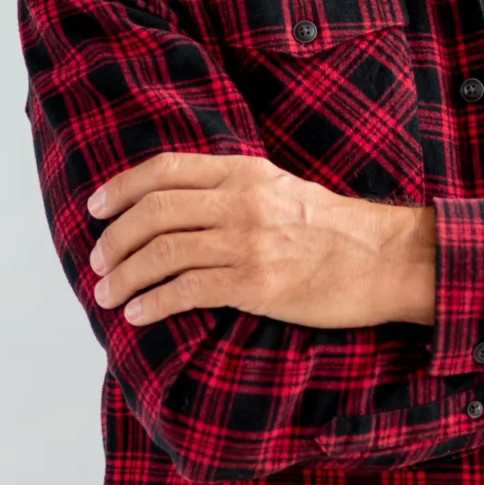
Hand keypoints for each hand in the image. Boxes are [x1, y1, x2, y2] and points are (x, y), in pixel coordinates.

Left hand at [84, 153, 436, 330]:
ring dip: (124, 276)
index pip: (165, 170)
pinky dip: (153, 303)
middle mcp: (241, 201)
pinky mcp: (256, 284)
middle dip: (114, 240)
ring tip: (107, 294)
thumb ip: (234, 188)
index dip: (121, 188)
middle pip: (153, 213)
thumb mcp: (282, 189)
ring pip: (162, 254)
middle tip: (97, 261)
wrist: (387, 258)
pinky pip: (187, 291)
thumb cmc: (336, 230)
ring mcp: (247, 242)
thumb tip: (182, 204)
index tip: (97, 208)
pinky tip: (138, 314)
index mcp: (245, 171)